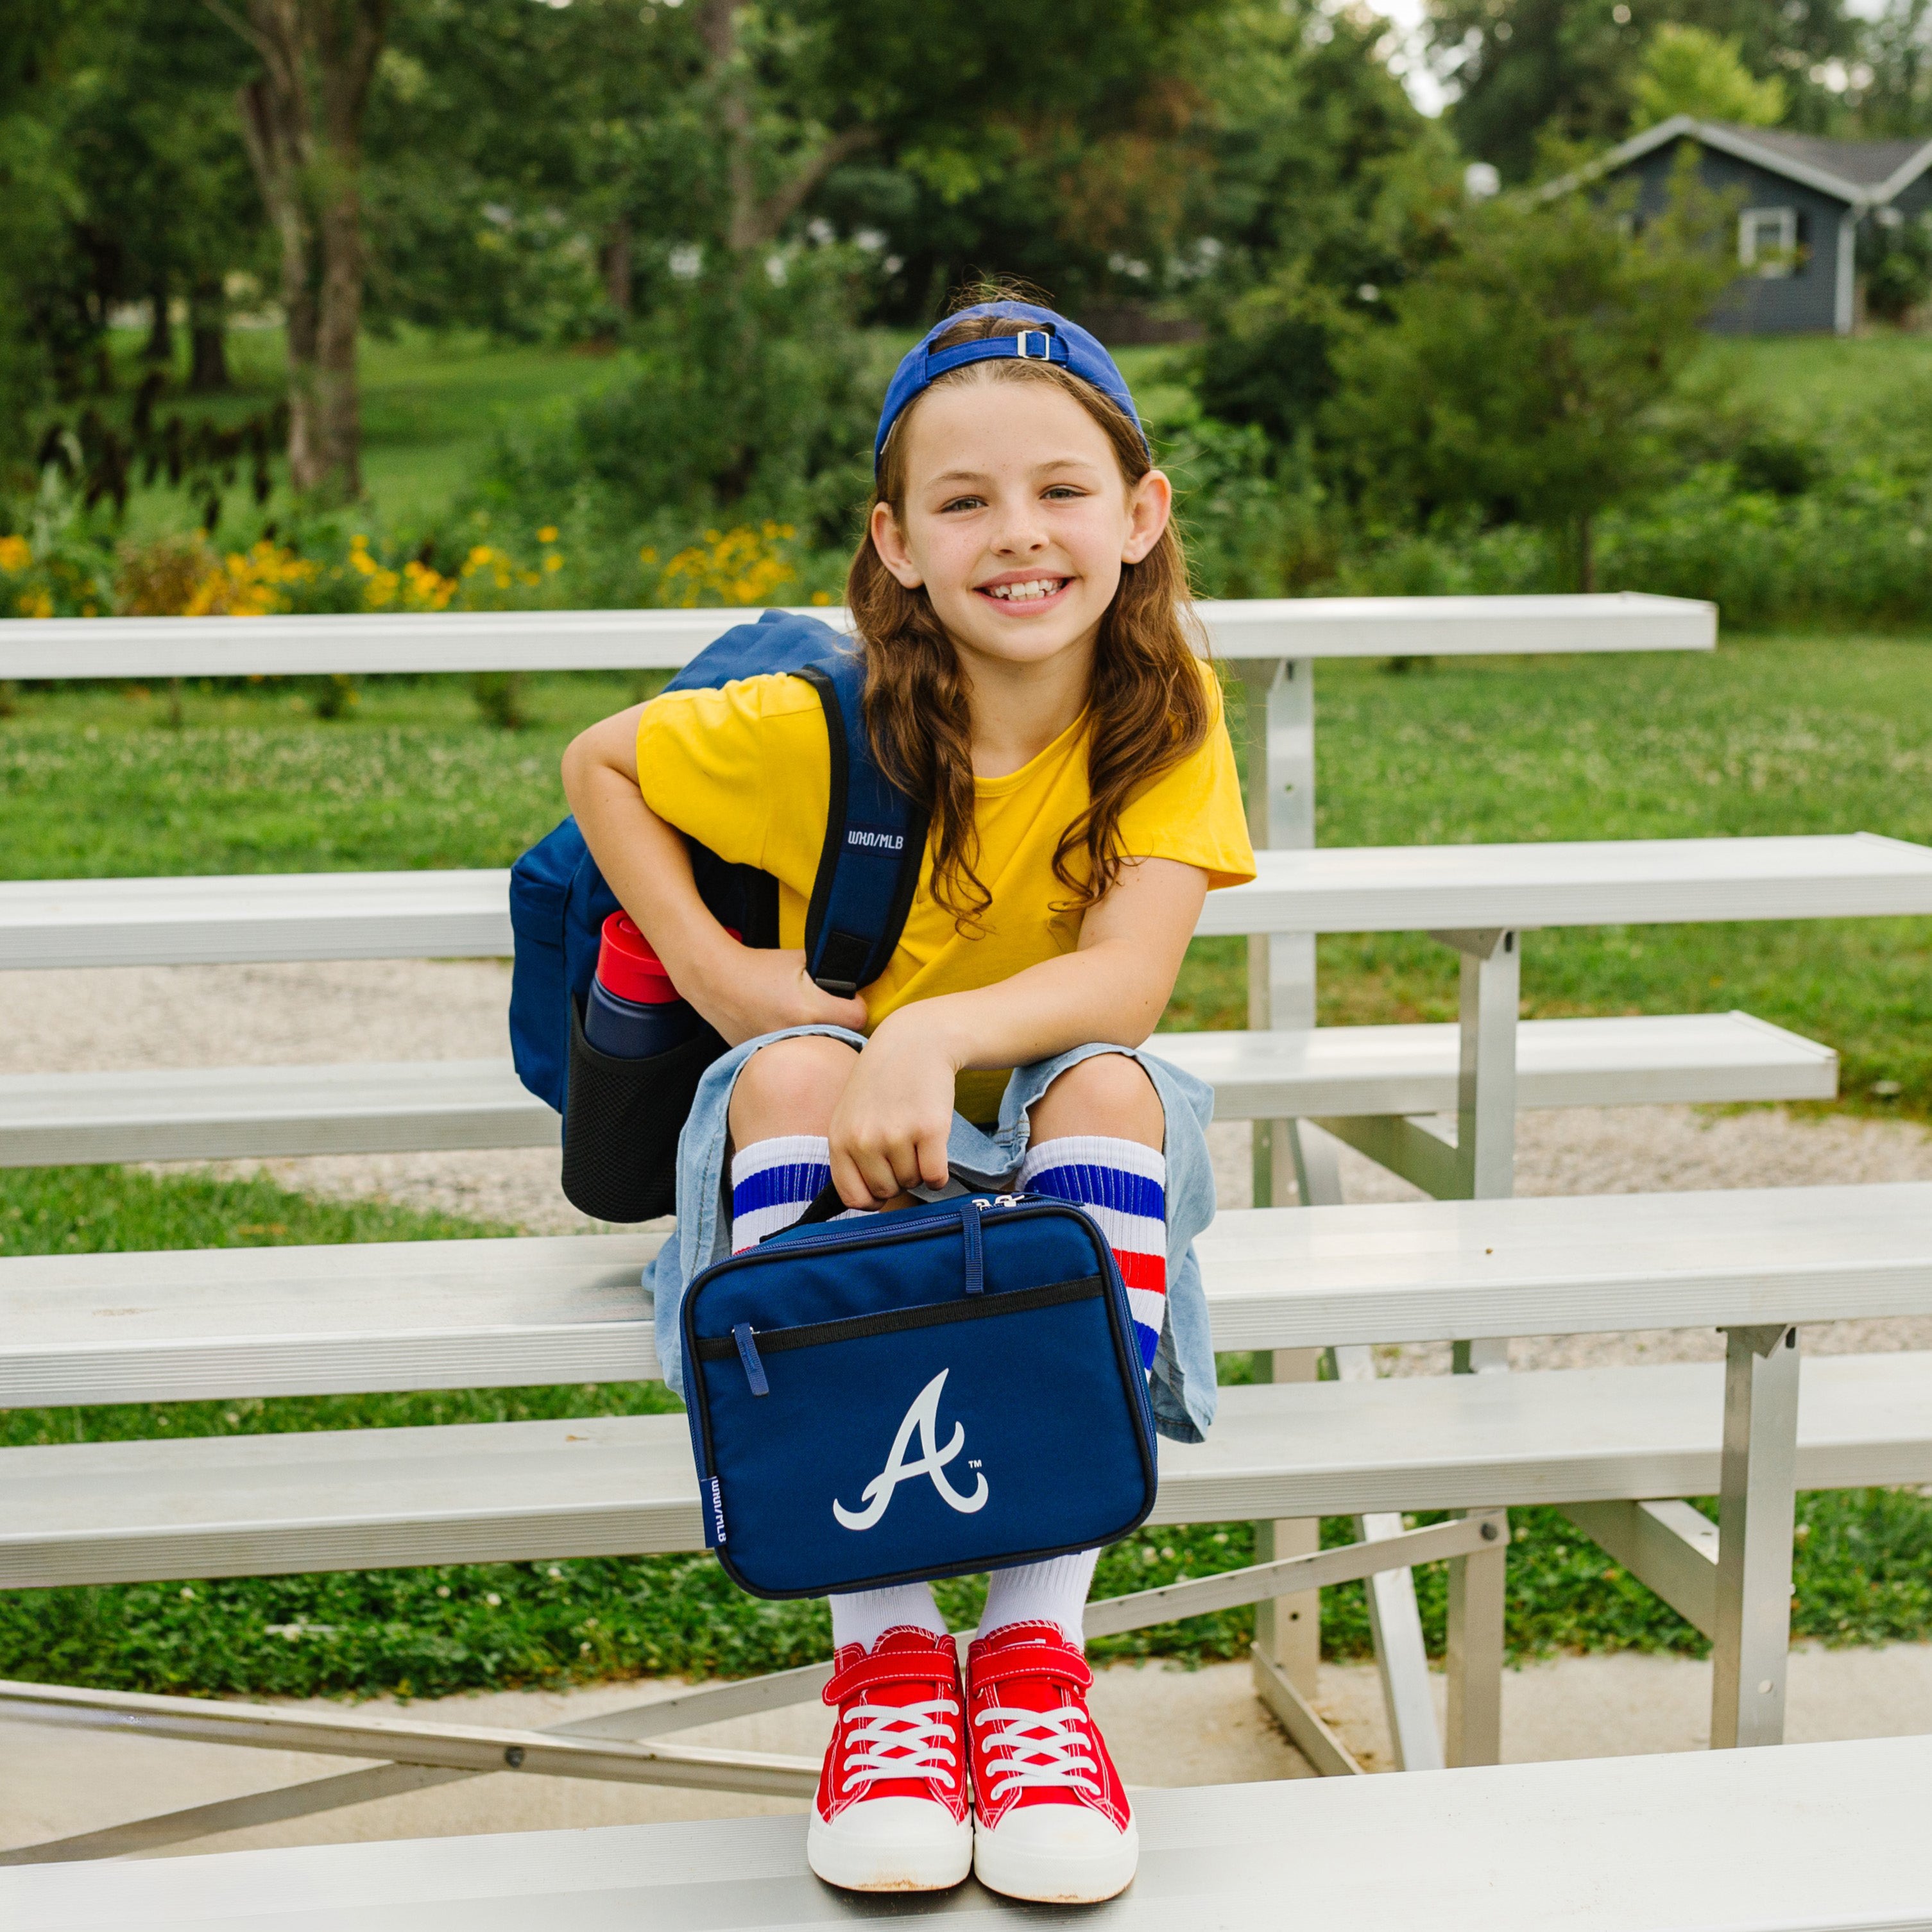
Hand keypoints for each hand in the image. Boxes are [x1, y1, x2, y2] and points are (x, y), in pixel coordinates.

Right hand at [679, 942, 865, 1048]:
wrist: (717, 982)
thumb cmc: (760, 968)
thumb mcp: (802, 959)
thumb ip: (832, 969)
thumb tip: (857, 974)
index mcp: (811, 1009)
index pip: (859, 1017)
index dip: (856, 1005)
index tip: (847, 999)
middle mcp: (799, 1035)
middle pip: (844, 1040)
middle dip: (840, 1026)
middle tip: (827, 1011)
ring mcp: (783, 1052)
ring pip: (820, 1053)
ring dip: (820, 1040)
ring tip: (805, 1021)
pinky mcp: (768, 1060)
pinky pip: (796, 1059)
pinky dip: (797, 1049)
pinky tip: (785, 1031)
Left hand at [827, 1010, 958, 1207]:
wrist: (913, 1042)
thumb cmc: (882, 1084)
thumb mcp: (850, 1115)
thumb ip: (851, 1155)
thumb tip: (869, 1203)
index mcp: (840, 1139)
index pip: (854, 1197)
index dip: (872, 1197)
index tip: (884, 1185)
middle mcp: (864, 1140)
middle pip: (887, 1191)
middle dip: (899, 1178)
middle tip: (903, 1148)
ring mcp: (897, 1135)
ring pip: (913, 1182)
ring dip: (919, 1169)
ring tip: (916, 1137)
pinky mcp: (930, 1129)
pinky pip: (936, 1176)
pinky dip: (939, 1173)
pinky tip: (935, 1149)